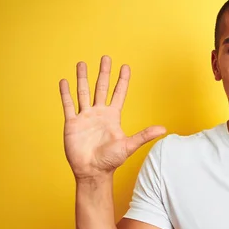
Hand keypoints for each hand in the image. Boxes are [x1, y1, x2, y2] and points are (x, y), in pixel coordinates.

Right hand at [59, 55, 165, 180]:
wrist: (92, 172)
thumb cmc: (111, 161)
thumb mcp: (129, 145)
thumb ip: (144, 135)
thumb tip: (164, 129)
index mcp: (113, 117)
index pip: (119, 94)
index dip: (122, 80)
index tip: (125, 66)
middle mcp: (99, 113)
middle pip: (101, 88)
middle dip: (103, 73)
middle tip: (105, 57)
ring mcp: (85, 117)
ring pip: (83, 92)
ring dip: (82, 78)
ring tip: (82, 63)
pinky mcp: (72, 123)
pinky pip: (68, 105)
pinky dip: (65, 93)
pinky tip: (64, 81)